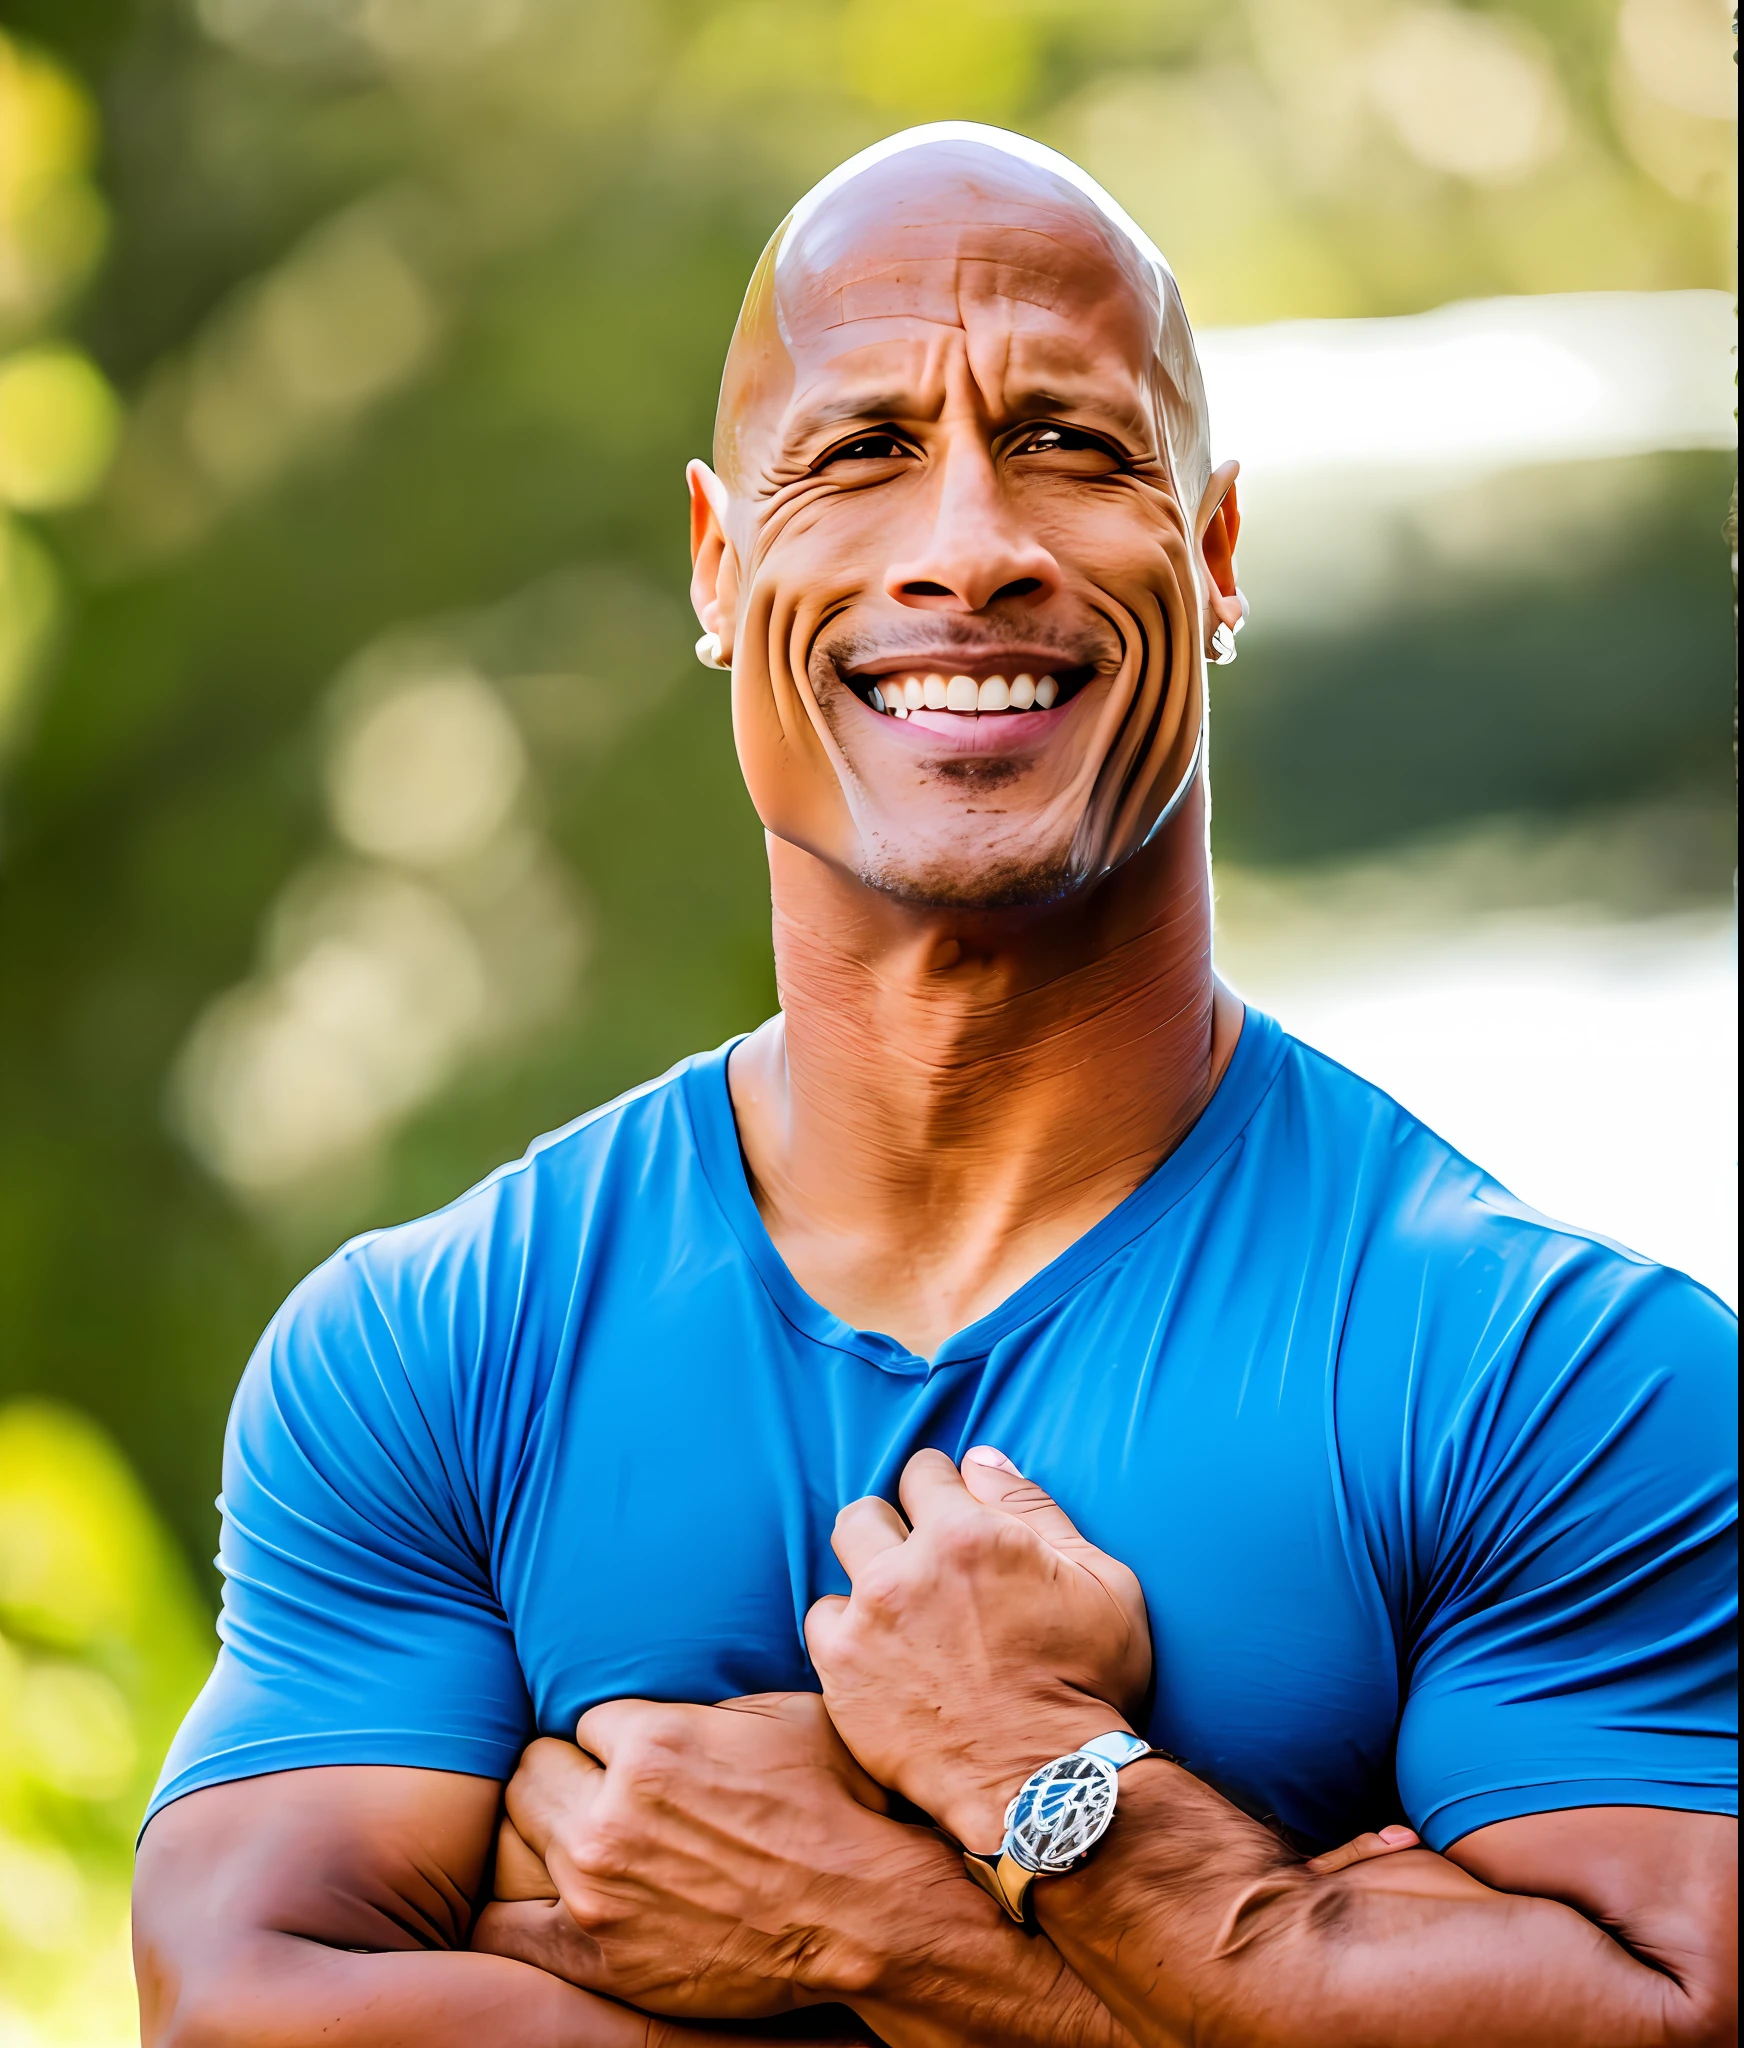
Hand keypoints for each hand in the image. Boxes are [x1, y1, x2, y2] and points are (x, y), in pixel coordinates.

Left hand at [471, 1692, 918, 2020]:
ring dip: (550, 1833)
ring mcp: (597, 1888)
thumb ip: (712, 1696)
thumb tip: (680, 1675)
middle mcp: (612, 1812)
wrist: (860, 1915)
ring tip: (585, 1839)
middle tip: (601, 1792)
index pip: (586, 1718)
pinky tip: (545, 1899)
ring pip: (518, 1832)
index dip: (616, 1737)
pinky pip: (505, 1925)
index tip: (641, 1755)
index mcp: (653, 1743)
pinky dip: (517, 1911)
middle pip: (534, 1767)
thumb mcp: (786, 1715)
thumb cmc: (835, 1807)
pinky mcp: (595, 1954)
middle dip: (568, 1774)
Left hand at [804, 1448, 1149, 1851]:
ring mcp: (868, 1623)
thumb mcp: (1102, 1581)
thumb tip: (981, 1459)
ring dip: (867, 1577)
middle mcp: (907, 1569)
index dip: (942, 1492)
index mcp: (970, 1534)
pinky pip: (822, 1624)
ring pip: (841, 1563)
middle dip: (893, 1529)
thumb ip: (1034, 1509)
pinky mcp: (843, 1675)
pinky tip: (881, 1653)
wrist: (1048, 1790)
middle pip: (866, 1511)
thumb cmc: (1089, 1686)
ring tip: (900, 1611)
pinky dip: (847, 1632)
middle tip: (922, 1566)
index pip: (925, 1472)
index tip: (951, 1519)